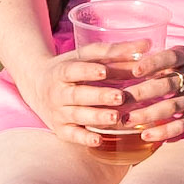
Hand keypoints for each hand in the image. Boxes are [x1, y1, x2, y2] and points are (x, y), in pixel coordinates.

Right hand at [17, 46, 137, 149]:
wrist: (36, 86)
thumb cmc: (71, 68)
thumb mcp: (86, 56)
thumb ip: (116, 51)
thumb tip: (147, 44)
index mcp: (62, 71)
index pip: (74, 70)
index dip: (88, 71)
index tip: (105, 71)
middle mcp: (58, 92)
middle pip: (77, 95)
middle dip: (99, 96)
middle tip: (120, 96)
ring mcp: (58, 112)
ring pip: (77, 115)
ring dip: (96, 117)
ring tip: (116, 117)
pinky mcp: (61, 129)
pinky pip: (72, 135)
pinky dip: (84, 138)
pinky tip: (99, 140)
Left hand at [118, 43, 183, 144]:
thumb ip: (161, 60)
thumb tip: (123, 64)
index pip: (170, 58)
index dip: (152, 63)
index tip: (134, 70)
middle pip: (167, 85)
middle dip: (140, 93)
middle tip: (117, 100)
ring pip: (173, 107)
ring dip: (147, 114)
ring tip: (125, 120)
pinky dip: (165, 131)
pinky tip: (146, 135)